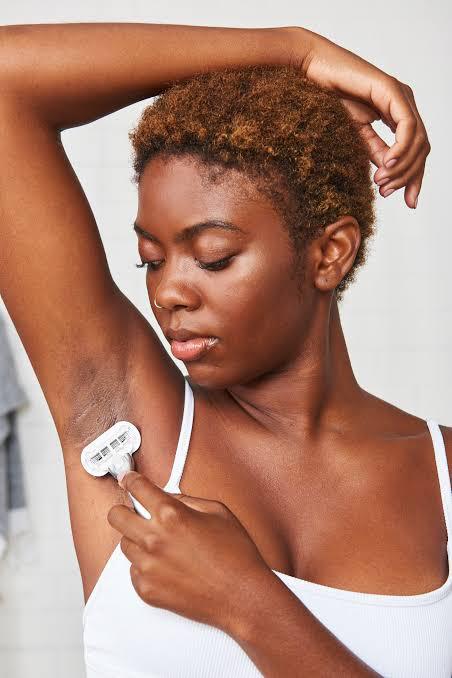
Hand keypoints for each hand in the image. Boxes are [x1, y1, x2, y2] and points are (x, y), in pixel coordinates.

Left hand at [107, 471, 268, 634]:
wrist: (241, 596)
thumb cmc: (235, 555)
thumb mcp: (217, 512)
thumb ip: (187, 500)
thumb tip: (167, 496)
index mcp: (172, 515)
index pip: (137, 488)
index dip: (129, 480)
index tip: (127, 480)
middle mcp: (154, 539)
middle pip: (116, 516)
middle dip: (123, 510)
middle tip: (133, 512)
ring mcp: (148, 566)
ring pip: (124, 544)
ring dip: (137, 540)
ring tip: (161, 544)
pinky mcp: (146, 589)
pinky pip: (133, 571)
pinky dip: (145, 566)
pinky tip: (166, 566)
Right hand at [291, 27, 429, 208]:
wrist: (310, 72)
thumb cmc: (327, 98)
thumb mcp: (355, 134)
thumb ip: (375, 151)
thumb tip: (389, 174)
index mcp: (398, 113)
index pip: (417, 150)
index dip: (416, 178)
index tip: (408, 203)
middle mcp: (405, 103)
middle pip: (422, 148)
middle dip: (410, 176)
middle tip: (387, 193)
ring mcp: (401, 95)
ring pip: (418, 140)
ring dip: (403, 167)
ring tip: (383, 182)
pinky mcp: (392, 90)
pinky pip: (408, 126)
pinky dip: (401, 149)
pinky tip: (388, 165)